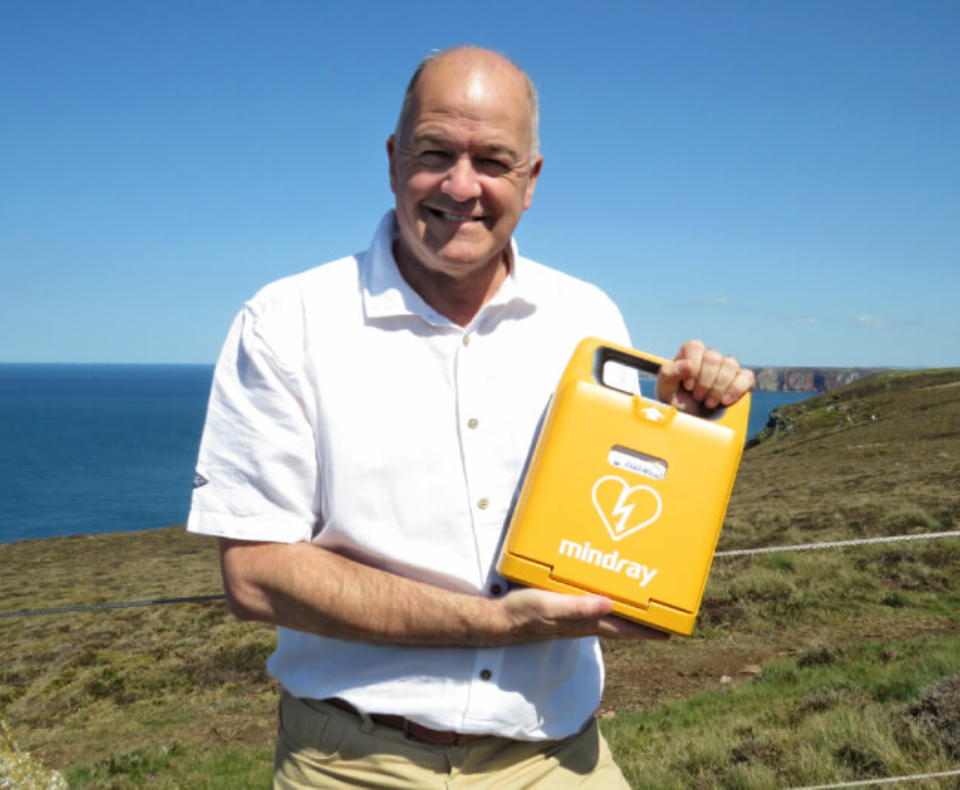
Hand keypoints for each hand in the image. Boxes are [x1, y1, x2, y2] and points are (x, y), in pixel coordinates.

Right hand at [496, 588, 669, 642]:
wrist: (499, 622)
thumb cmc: (523, 613)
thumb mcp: (549, 606)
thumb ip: (577, 607)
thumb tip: (609, 605)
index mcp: (585, 622)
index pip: (624, 628)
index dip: (647, 630)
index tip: (671, 631)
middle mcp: (584, 623)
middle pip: (621, 625)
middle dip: (642, 623)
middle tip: (663, 616)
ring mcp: (574, 620)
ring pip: (608, 617)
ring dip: (626, 614)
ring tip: (641, 604)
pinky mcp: (563, 612)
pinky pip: (591, 609)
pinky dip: (604, 604)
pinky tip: (602, 595)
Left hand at [655, 339, 753, 413]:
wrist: (690, 419)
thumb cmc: (675, 400)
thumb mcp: (664, 388)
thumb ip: (669, 373)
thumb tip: (687, 365)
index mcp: (689, 354)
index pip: (694, 347)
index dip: (692, 367)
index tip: (687, 385)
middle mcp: (709, 357)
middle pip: (713, 357)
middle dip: (704, 382)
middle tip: (697, 397)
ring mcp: (726, 367)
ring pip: (730, 364)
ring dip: (718, 387)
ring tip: (708, 402)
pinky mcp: (740, 379)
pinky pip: (747, 376)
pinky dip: (736, 389)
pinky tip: (725, 401)